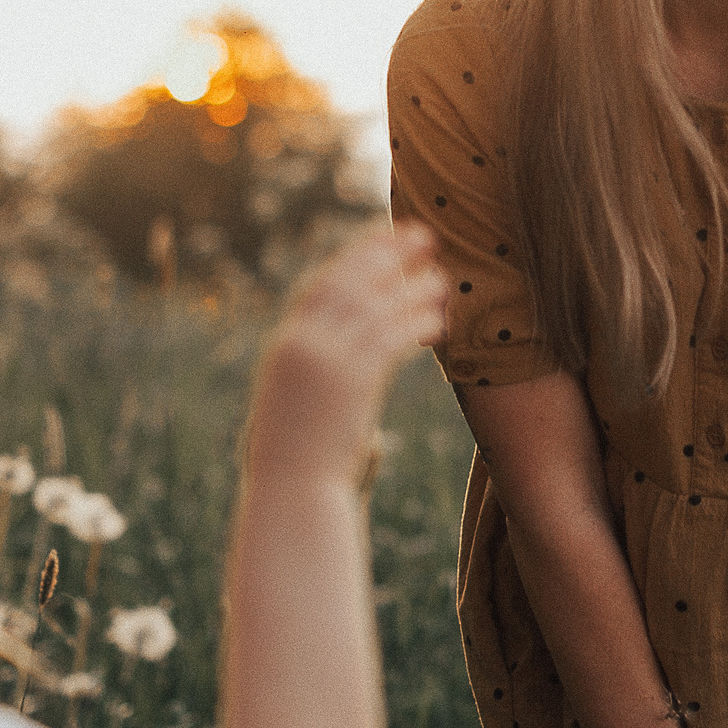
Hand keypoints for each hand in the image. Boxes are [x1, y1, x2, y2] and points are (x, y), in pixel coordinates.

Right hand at [247, 226, 445, 479]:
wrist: (292, 493)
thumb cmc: (297, 463)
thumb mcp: (299, 408)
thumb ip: (325, 380)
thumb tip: (358, 373)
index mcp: (284, 346)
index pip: (319, 286)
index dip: (353, 257)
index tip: (382, 239)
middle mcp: (300, 344)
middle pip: (347, 281)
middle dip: (386, 253)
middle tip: (422, 234)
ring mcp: (324, 360)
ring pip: (374, 306)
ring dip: (411, 287)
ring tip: (443, 277)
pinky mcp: (351, 381)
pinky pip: (390, 339)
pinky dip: (415, 323)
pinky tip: (439, 319)